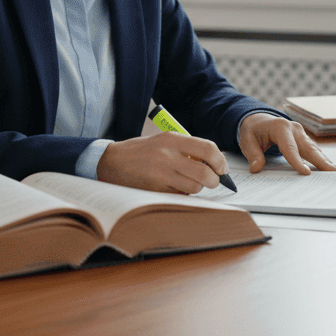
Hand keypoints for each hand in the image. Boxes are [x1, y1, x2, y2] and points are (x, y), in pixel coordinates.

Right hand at [97, 132, 227, 193]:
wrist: (113, 162)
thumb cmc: (143, 151)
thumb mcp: (164, 141)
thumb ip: (188, 148)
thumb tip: (214, 162)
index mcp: (172, 139)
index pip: (208, 149)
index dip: (220, 161)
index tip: (222, 168)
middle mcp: (168, 156)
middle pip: (205, 173)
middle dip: (214, 180)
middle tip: (212, 180)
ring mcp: (161, 174)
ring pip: (194, 187)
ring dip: (197, 188)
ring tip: (189, 182)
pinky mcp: (156, 190)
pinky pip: (180, 196)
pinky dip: (183, 195)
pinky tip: (176, 188)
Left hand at [238, 112, 335, 174]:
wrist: (257, 120)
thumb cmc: (253, 131)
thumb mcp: (247, 141)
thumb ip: (253, 155)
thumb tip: (256, 169)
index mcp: (280, 127)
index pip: (290, 148)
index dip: (297, 161)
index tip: (306, 173)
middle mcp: (294, 128)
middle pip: (308, 147)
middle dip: (321, 160)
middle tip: (333, 172)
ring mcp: (300, 132)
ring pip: (313, 148)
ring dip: (324, 160)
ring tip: (335, 171)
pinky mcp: (302, 138)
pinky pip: (312, 149)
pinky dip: (321, 158)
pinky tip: (328, 167)